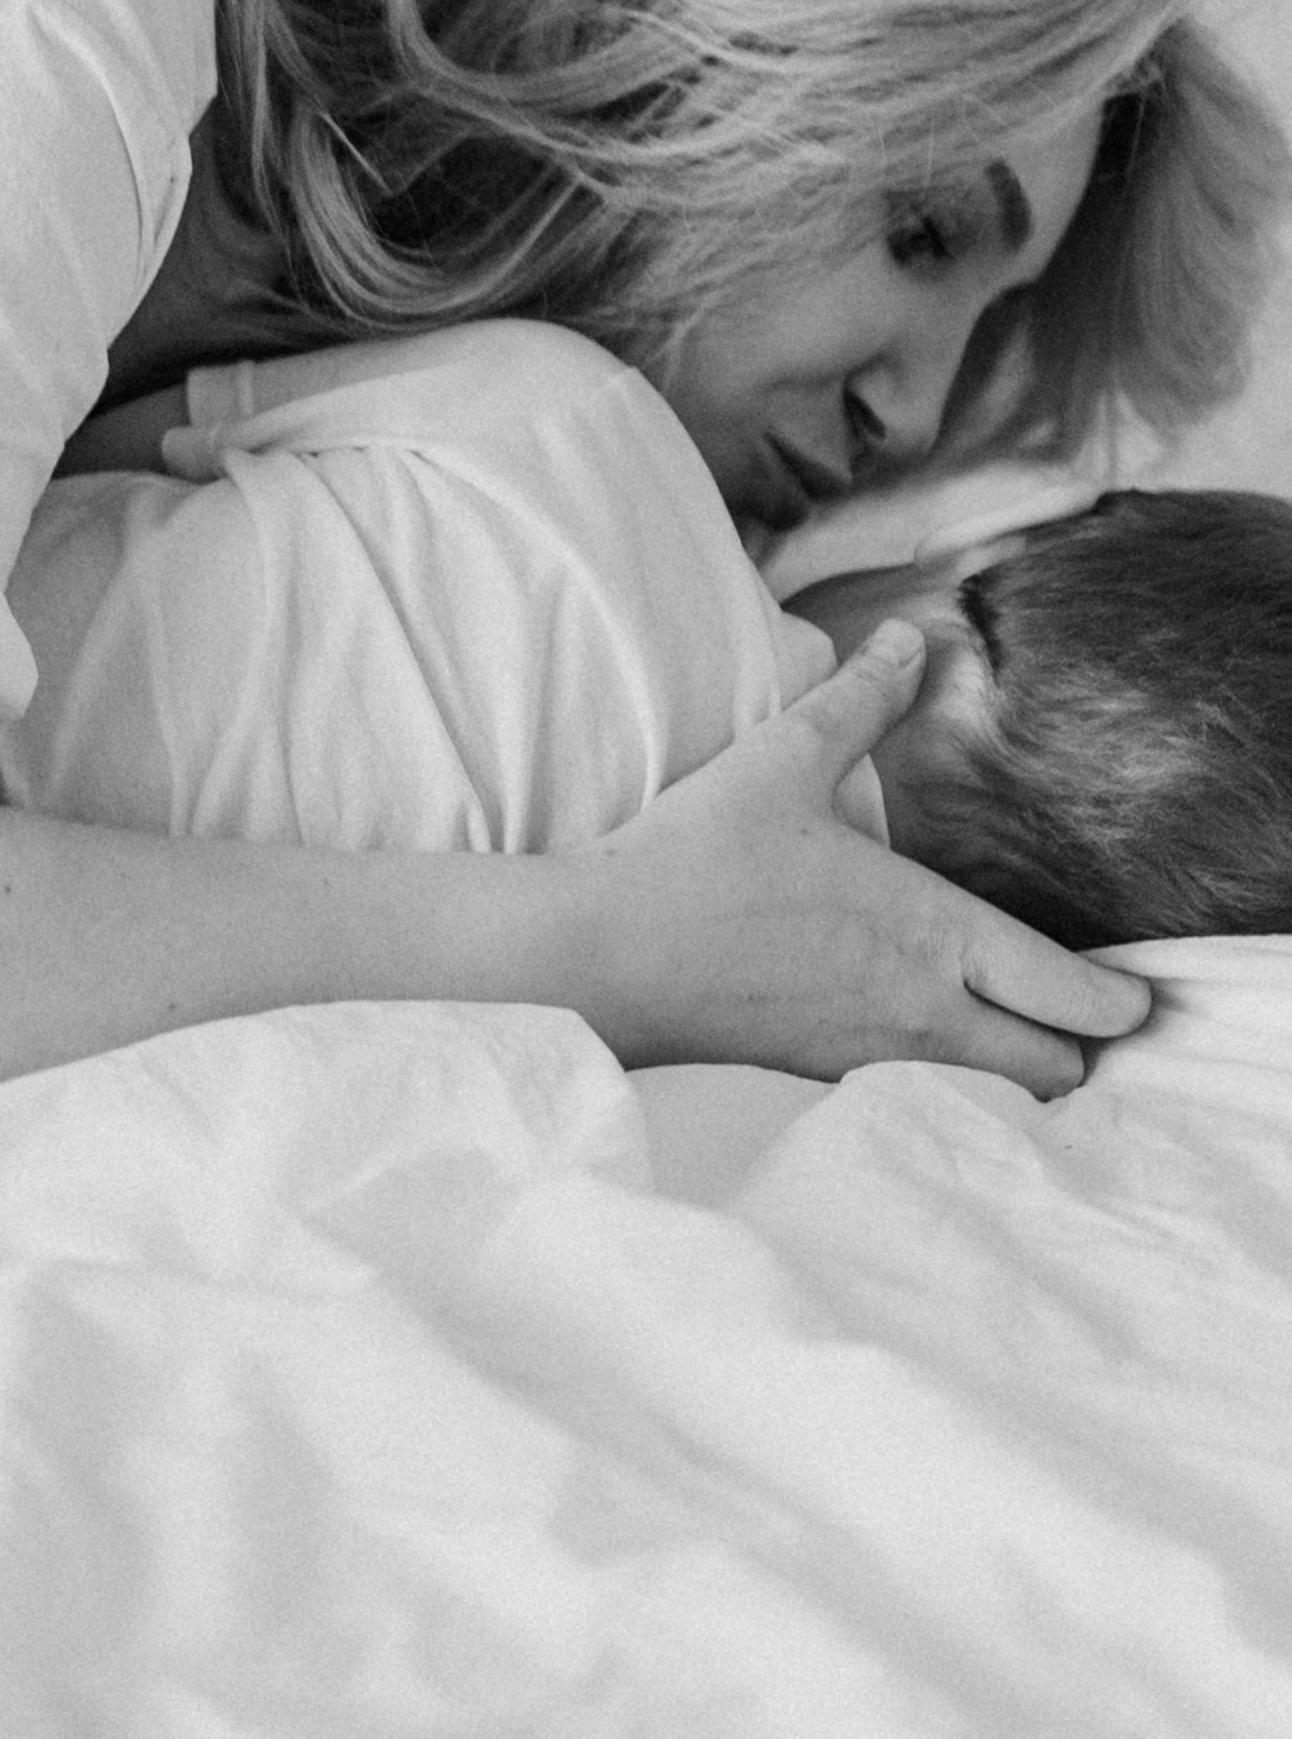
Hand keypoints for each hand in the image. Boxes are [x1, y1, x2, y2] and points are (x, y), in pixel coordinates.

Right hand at [568, 620, 1152, 1097]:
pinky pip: (928, 1100)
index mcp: (933, 933)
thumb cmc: (699, 856)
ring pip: (997, 1098)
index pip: (1072, 997)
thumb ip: (860, 697)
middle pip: (1057, 1070)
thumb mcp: (784, 757)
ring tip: (1009, 1027)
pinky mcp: (829, 1079)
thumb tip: (910, 638)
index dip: (1119, 1002)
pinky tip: (923, 1043)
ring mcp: (877, 1058)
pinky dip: (954, 1086)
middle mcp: (924, 1010)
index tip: (1132, 991)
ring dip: (1019, 1072)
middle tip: (1070, 1007)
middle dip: (1079, 1046)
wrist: (608, 956)